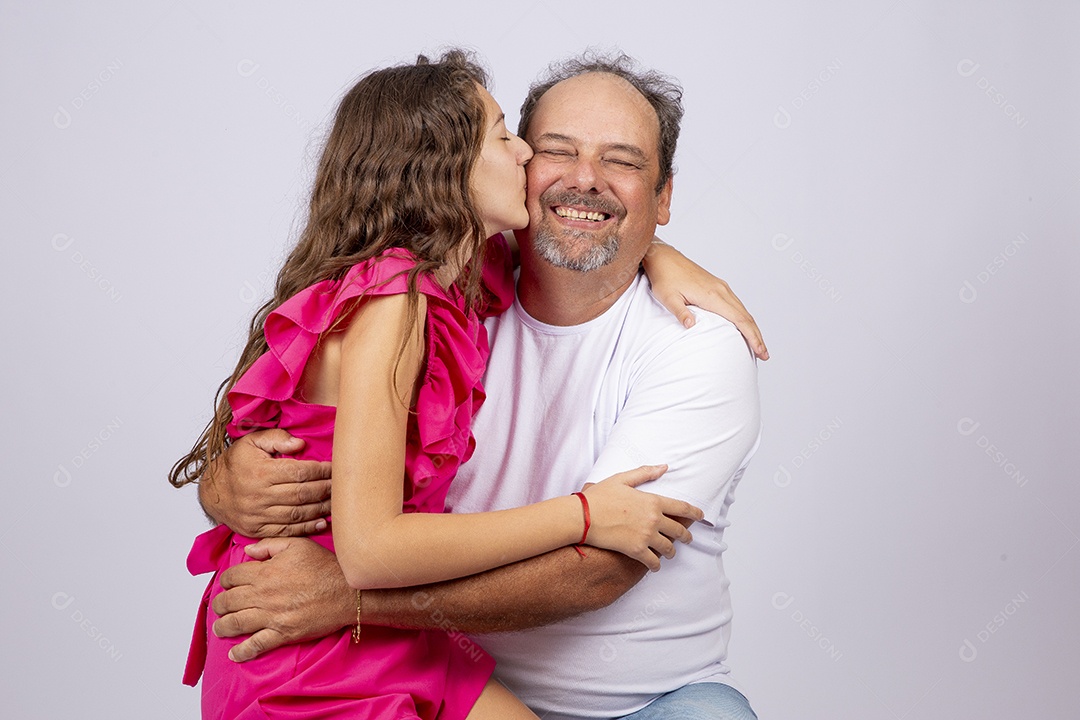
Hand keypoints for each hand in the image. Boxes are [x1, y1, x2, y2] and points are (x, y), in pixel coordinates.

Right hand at [199, 429, 331, 537]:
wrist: (211, 491)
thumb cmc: (236, 463)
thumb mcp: (252, 441)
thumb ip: (277, 438)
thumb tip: (300, 445)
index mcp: (260, 472)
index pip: (299, 472)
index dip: (320, 471)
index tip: (335, 468)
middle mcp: (258, 495)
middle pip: (301, 494)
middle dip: (325, 489)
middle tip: (341, 485)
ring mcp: (257, 515)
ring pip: (296, 514)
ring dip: (320, 509)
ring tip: (336, 503)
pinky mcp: (256, 529)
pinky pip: (286, 530)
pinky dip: (306, 528)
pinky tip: (321, 522)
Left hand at [211, 537, 355, 661]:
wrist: (347, 592)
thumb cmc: (325, 567)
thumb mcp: (298, 545)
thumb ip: (269, 545)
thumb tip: (249, 551)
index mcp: (265, 572)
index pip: (232, 577)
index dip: (226, 580)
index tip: (227, 584)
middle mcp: (263, 595)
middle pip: (228, 601)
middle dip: (219, 604)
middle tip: (220, 606)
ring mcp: (271, 616)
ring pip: (235, 623)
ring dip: (222, 627)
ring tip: (220, 628)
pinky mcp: (283, 633)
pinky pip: (256, 645)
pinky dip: (242, 651)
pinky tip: (234, 654)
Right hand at [581, 464, 703, 571]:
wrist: (583, 517)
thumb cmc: (599, 496)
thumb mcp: (622, 479)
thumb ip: (645, 473)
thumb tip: (664, 467)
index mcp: (653, 501)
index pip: (682, 508)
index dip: (694, 513)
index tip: (701, 516)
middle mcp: (654, 520)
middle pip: (679, 530)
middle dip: (686, 536)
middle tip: (687, 538)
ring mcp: (646, 536)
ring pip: (668, 548)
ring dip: (671, 551)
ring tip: (670, 553)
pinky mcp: (636, 550)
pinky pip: (653, 562)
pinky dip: (656, 565)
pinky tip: (655, 566)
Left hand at [643, 240, 768, 359]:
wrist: (664, 258)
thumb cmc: (664, 278)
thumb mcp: (667, 298)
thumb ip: (680, 312)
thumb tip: (691, 326)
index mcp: (712, 295)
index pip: (739, 319)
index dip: (752, 337)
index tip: (761, 351)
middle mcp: (721, 290)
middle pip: (746, 316)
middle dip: (757, 336)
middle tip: (764, 355)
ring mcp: (720, 287)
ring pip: (743, 309)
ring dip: (752, 327)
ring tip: (757, 344)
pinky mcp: (717, 285)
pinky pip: (736, 303)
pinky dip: (744, 317)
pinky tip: (743, 325)